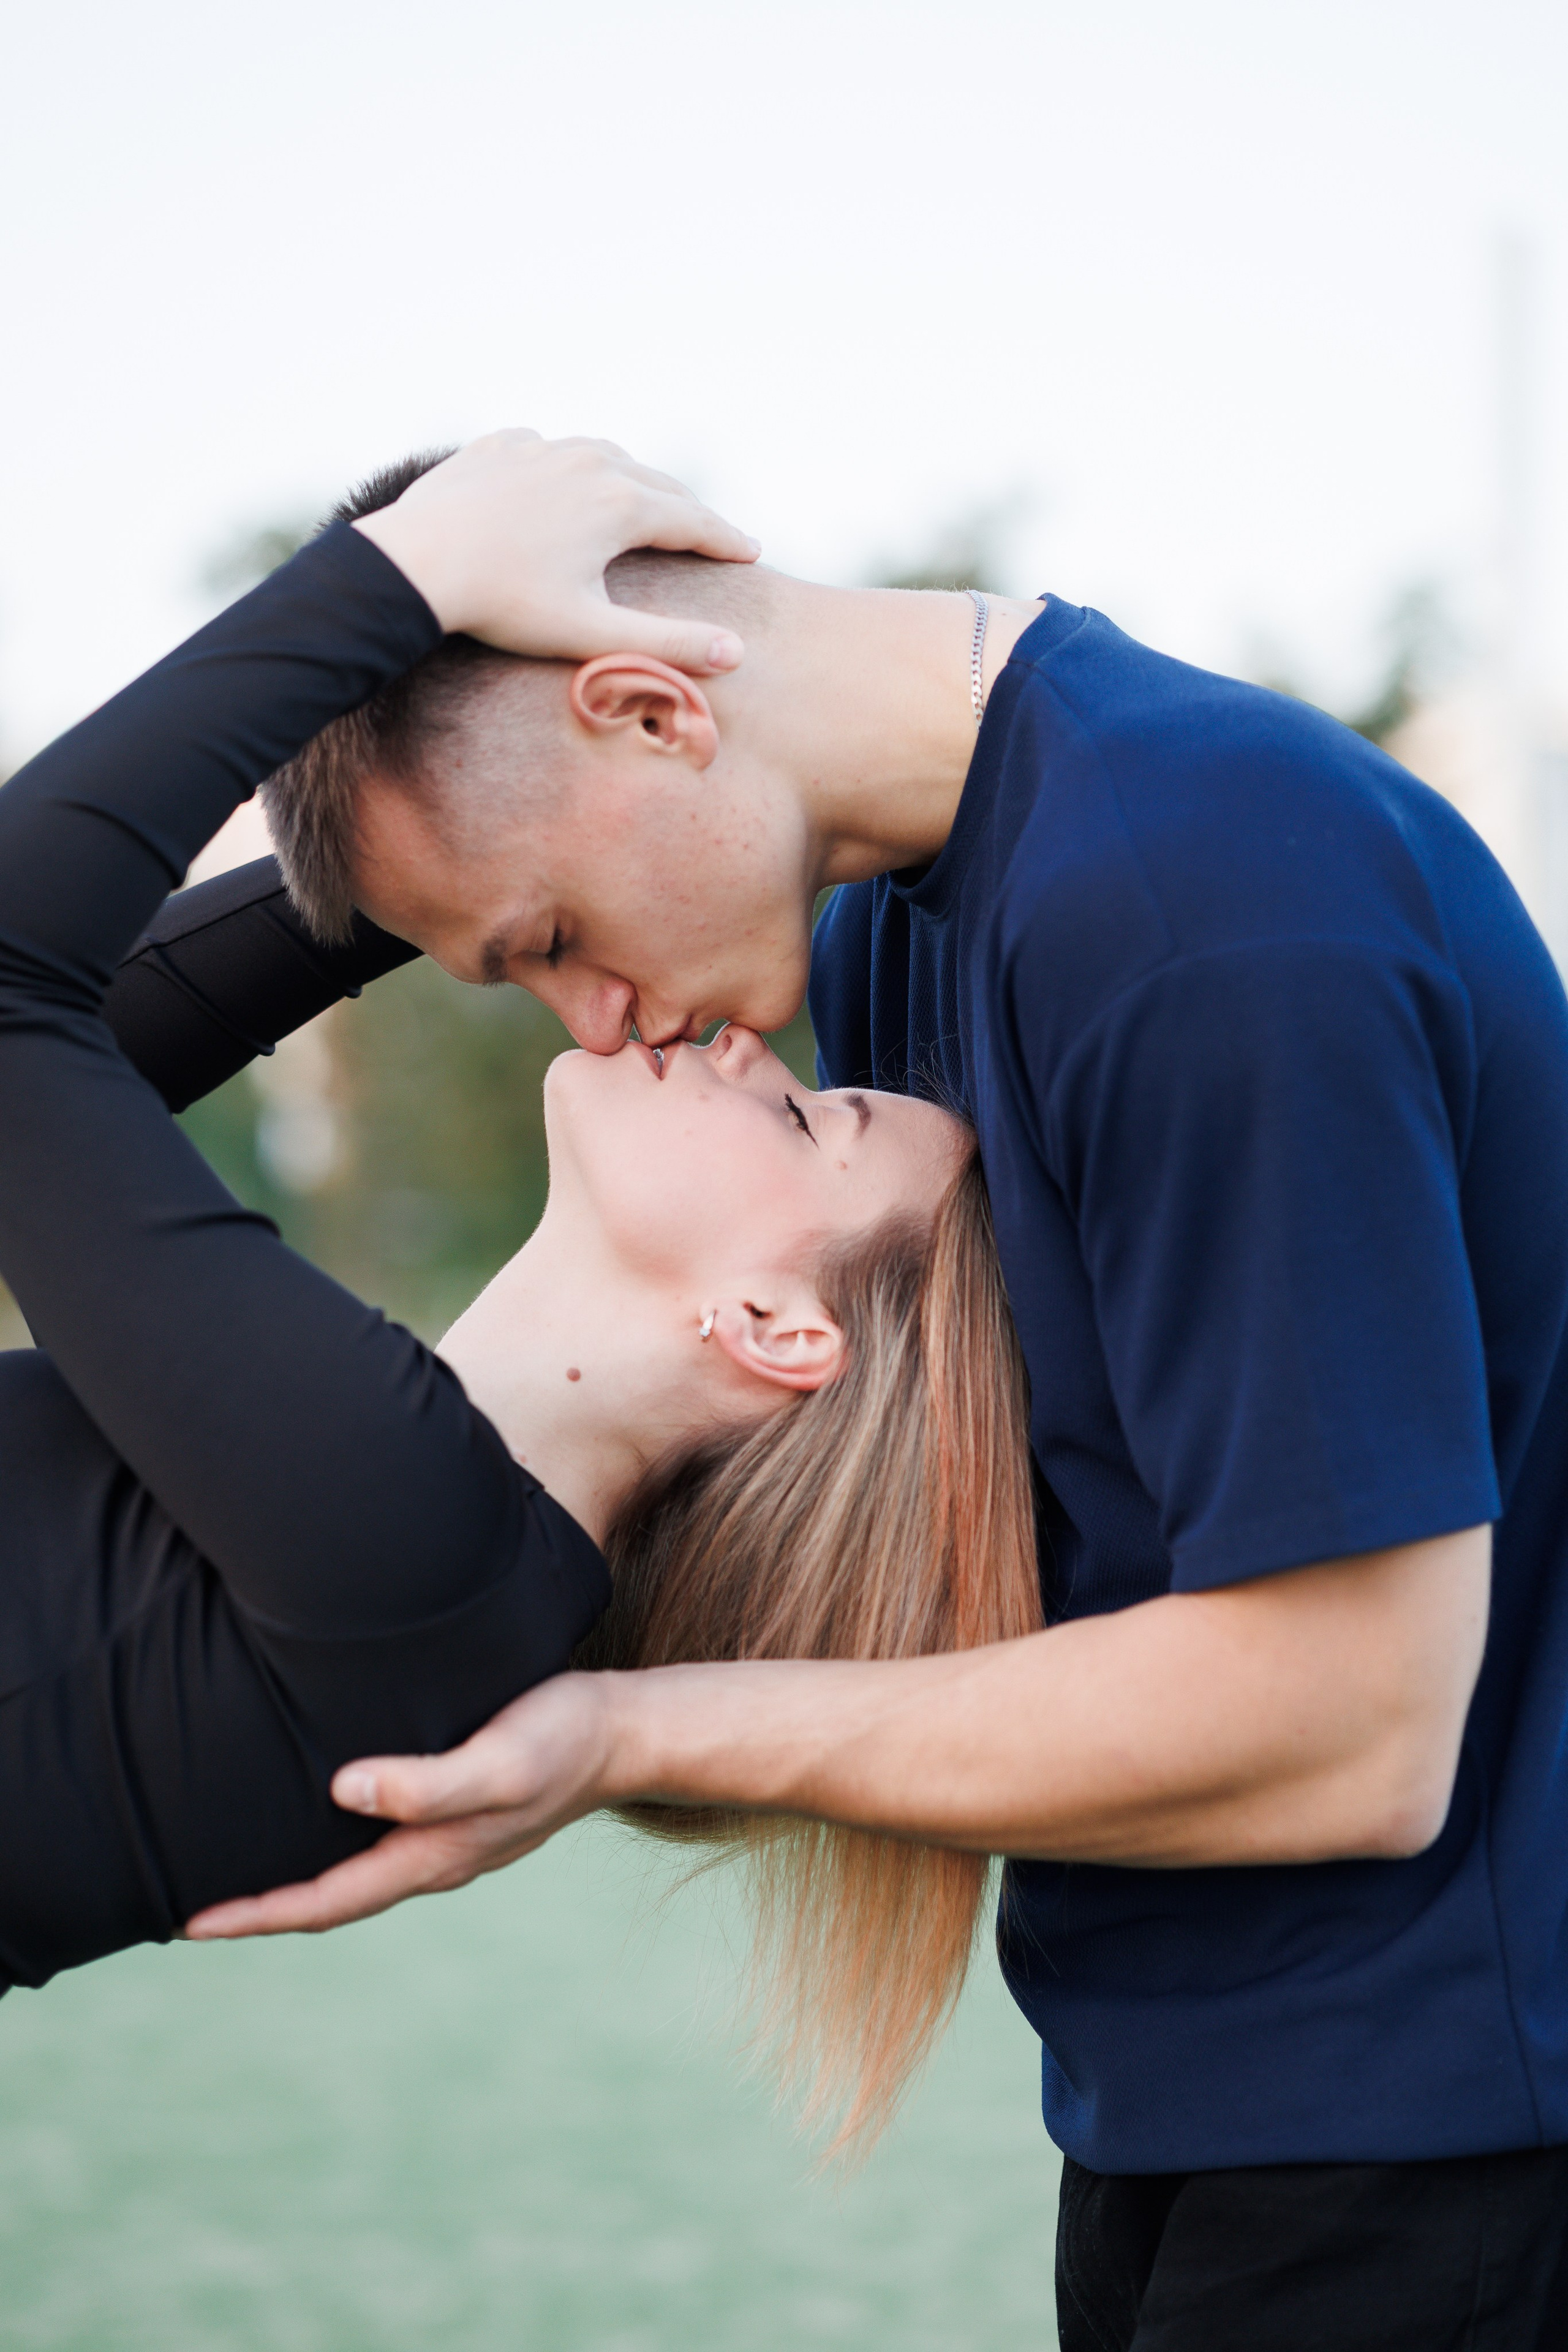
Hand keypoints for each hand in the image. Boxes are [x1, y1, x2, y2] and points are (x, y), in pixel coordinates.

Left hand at [183, 1670, 618, 1938]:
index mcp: (433, 1856)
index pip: (325, 1901)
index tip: (192, 1924)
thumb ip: (428, 1782)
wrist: (626, 1731)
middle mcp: (433, 1858)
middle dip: (262, 1912)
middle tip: (191, 1915)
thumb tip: (344, 1790)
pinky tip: (319, 1821)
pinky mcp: (457, 1809)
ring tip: (239, 1877)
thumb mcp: (501, 1758)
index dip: (256, 1916)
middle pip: (330, 1901)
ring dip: (296, 1885)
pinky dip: (333, 1848)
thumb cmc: (563, 1736)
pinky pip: (377, 1845)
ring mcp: (447, 1840)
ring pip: (353, 1875)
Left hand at [352, 430, 759, 672]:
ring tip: (647, 497)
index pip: (693, 522)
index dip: (727, 540)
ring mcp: (542, 448)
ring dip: (634, 478)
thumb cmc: (506, 606)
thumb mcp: (593, 634)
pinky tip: (567, 477)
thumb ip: (668, 643)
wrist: (417, 564)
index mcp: (622, 504)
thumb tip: (736, 652)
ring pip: (605, 456)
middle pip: (658, 483)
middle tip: (711, 528)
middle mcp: (590, 462)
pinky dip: (571, 465)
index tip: (752, 552)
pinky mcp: (500, 447)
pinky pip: (549, 448)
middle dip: (689, 508)